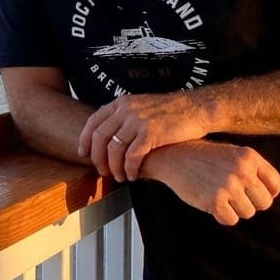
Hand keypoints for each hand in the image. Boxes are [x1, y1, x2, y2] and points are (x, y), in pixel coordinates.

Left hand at [78, 92, 210, 181]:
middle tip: (102, 171)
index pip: (93, 121)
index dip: (85, 139)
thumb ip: (123, 117)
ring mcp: (138, 121)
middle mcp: (127, 110)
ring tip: (119, 176)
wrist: (195, 109)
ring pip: (114, 149)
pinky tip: (133, 175)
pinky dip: (130, 169)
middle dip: (98, 158)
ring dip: (114, 167)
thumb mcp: (140, 106)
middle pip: (100, 137)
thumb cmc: (169, 112)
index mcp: (122, 103)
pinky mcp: (151, 133)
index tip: (83, 153)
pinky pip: (132, 156)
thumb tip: (108, 134)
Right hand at [139, 140, 279, 226]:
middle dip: (251, 202)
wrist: (174, 156)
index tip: (249, 188)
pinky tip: (213, 203)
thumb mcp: (237, 157)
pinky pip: (231, 220)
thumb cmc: (208, 157)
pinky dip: (223, 216)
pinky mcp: (214, 201)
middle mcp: (242, 171)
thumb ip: (261, 171)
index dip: (264, 191)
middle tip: (233, 193)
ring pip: (248, 212)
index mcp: (250, 157)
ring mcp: (228, 186)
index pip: (276, 185)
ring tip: (221, 195)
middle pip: (264, 202)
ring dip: (236, 209)